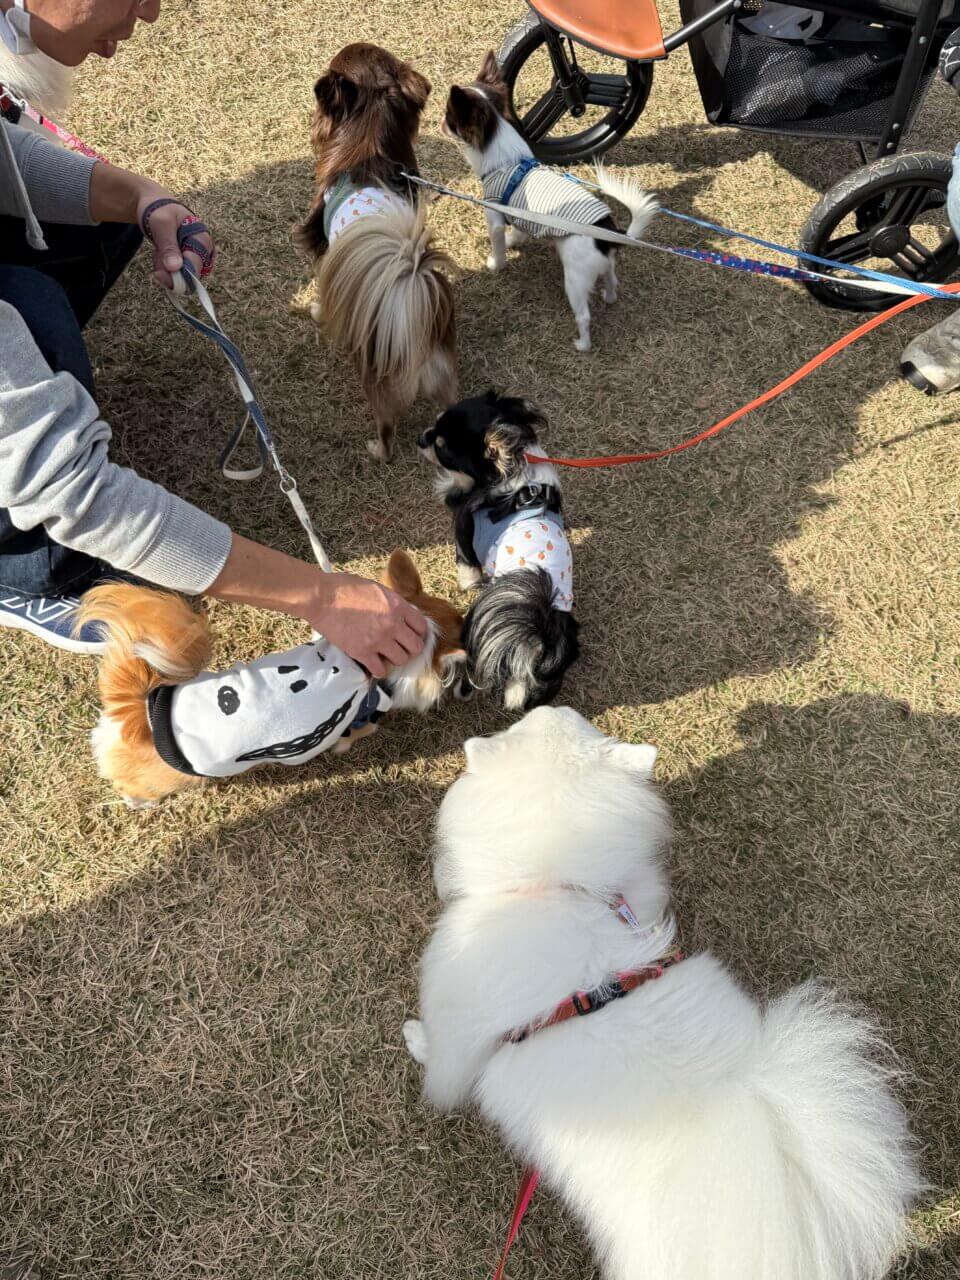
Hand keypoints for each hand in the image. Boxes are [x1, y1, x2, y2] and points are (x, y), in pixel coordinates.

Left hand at [88, 164, 216, 288]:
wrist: (154, 205)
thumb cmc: (160, 210)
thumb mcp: (162, 224)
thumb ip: (168, 246)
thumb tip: (175, 268)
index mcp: (202, 240)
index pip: (196, 267)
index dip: (179, 275)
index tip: (158, 275)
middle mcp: (204, 251)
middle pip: (191, 277)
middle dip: (169, 272)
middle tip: (155, 260)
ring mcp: (196, 257)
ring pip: (182, 277)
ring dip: (165, 268)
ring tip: (157, 250)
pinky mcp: (187, 262)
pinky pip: (176, 274)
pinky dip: (164, 267)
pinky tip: (159, 253)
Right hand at [307, 572, 427, 677]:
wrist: (321, 597)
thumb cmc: (345, 587)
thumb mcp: (377, 588)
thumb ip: (393, 603)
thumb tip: (403, 615)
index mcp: (397, 606)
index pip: (422, 627)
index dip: (418, 633)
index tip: (411, 635)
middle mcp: (392, 624)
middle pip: (415, 647)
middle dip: (409, 648)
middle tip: (400, 647)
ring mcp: (378, 640)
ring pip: (401, 660)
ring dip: (395, 658)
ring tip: (386, 654)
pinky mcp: (362, 652)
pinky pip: (380, 670)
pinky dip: (379, 669)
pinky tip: (374, 663)